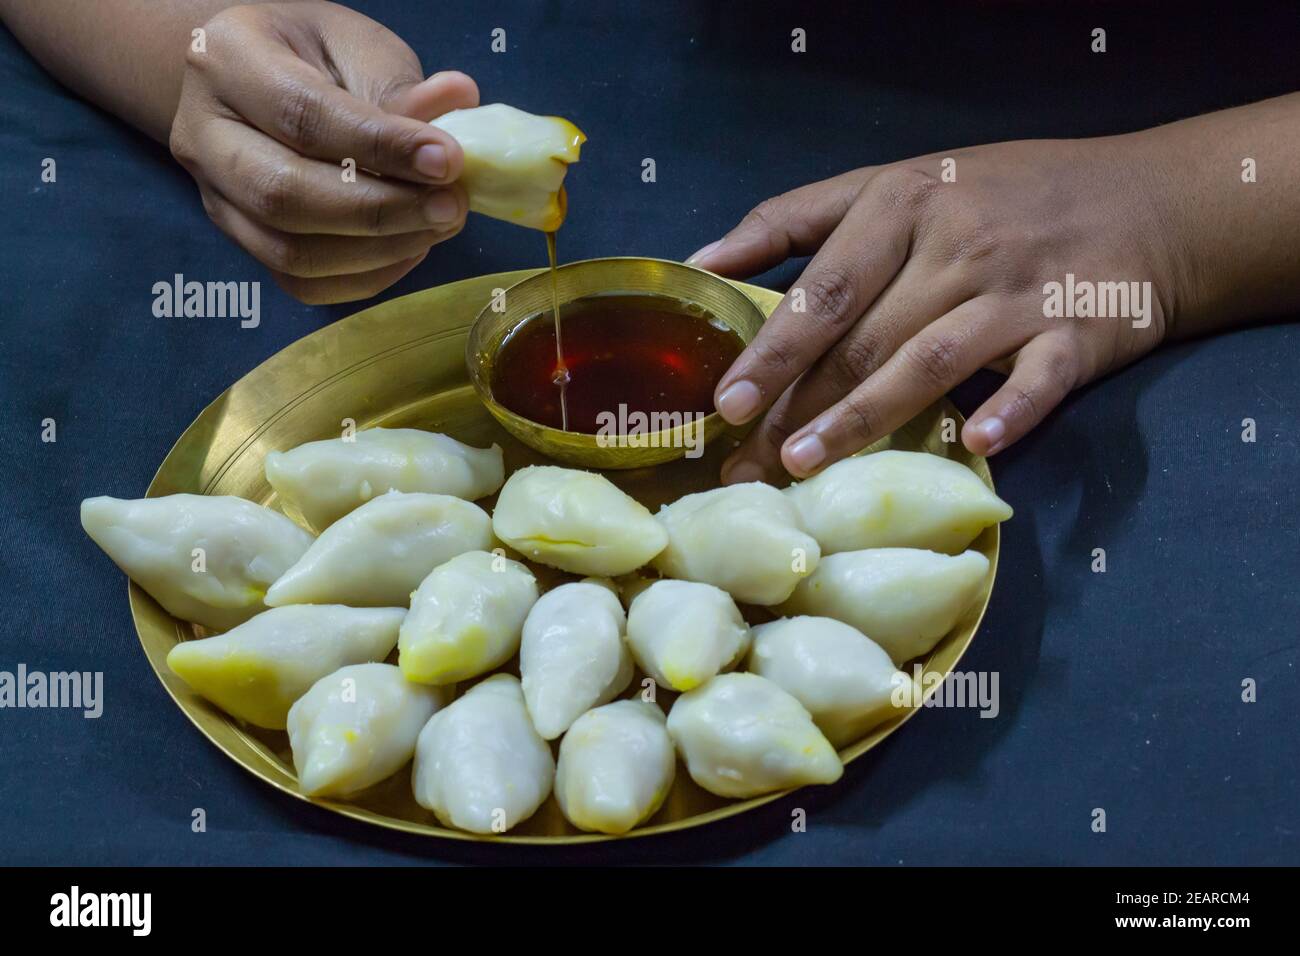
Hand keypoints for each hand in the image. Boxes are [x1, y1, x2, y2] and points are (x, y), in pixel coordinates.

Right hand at [168, 2, 476, 303]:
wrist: (261, 79)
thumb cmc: (314, 55)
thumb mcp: (355, 44)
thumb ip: (397, 84)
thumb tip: (455, 103)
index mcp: (227, 59)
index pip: (302, 115)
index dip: (380, 147)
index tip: (447, 161)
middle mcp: (203, 134)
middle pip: (284, 195)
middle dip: (380, 211)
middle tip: (450, 206)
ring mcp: (215, 196)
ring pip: (290, 253)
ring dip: (378, 251)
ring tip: (438, 225)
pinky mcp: (241, 240)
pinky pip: (301, 283)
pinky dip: (365, 277)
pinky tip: (410, 248)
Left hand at [689, 135, 1182, 482]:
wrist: (1143, 200)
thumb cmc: (996, 196)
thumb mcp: (896, 181)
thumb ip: (796, 218)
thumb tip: (702, 262)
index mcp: (905, 202)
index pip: (825, 287)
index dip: (771, 348)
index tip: (724, 402)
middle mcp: (957, 245)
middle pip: (864, 337)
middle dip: (796, 406)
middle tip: (746, 465)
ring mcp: (1020, 290)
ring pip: (930, 362)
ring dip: (865, 418)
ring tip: (804, 467)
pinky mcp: (1080, 331)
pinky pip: (1039, 378)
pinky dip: (1010, 410)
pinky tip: (973, 442)